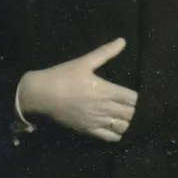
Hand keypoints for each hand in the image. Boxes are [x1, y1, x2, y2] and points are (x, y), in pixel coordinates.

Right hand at [18, 39, 137, 141]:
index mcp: (106, 90)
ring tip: (125, 116)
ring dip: (128, 122)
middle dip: (134, 110)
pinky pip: (110, 138)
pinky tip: (116, 128)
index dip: (137, 97)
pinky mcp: (89, 131)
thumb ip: (105, 52)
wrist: (39, 96)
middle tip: (131, 106)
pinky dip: (118, 134)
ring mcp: (97, 121)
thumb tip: (123, 40)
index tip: (135, 95)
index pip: (133, 98)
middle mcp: (104, 108)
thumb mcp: (84, 62)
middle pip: (131, 113)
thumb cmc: (62, 76)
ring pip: (123, 127)